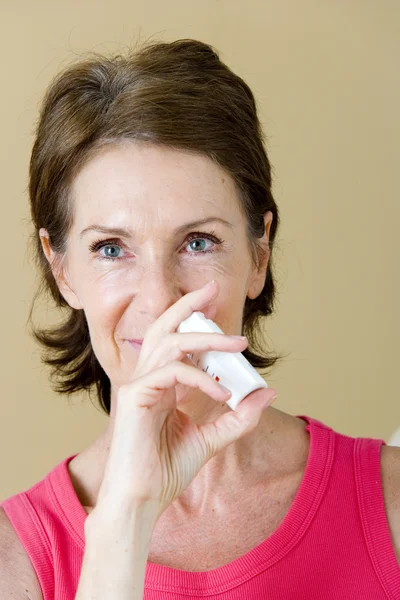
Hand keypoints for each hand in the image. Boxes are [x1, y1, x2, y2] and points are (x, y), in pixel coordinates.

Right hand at [93, 280, 277, 525]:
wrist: (142, 500)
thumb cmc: (166, 470)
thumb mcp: (211, 439)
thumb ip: (238, 417)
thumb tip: (268, 392)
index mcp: (160, 384)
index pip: (175, 340)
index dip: (192, 318)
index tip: (215, 303)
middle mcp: (147, 378)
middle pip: (164, 328)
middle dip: (188, 305)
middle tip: (214, 288)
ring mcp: (137, 385)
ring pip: (169, 343)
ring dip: (206, 339)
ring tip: (239, 343)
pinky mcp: (134, 397)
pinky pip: (172, 373)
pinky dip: (201, 379)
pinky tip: (223, 393)